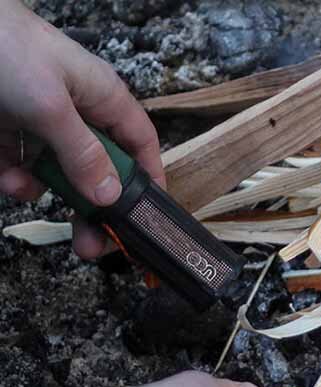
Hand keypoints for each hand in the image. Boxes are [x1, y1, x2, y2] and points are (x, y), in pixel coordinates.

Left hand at [0, 0, 164, 258]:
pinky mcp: (8, 128)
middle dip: (94, 205)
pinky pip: (21, 166)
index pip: (140, 144)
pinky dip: (13, 177)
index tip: (148, 217)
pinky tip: (6, 176)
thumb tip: (110, 197)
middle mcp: (78, 112)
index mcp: (103, 98)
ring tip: (22, 189)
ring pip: (57, 172)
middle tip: (90, 244)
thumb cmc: (5, 49)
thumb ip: (82, 154)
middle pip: (100, 169)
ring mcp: (41, 121)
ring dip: (43, 188)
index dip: (148, 179)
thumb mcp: (50, 107)